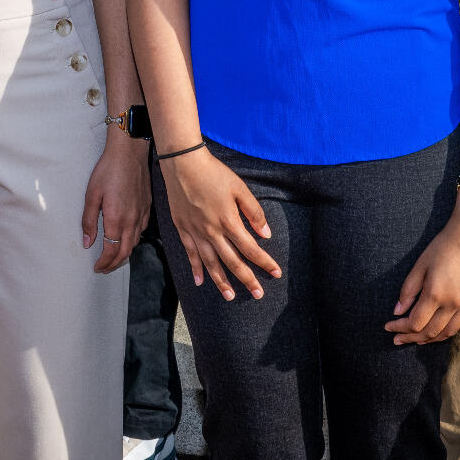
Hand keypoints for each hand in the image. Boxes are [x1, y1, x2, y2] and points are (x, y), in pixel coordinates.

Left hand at [82, 131, 151, 272]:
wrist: (130, 153)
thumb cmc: (108, 170)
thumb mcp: (92, 194)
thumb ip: (89, 221)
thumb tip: (87, 243)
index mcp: (116, 219)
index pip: (111, 251)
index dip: (104, 263)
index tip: (96, 268)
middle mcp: (132, 221)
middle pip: (125, 252)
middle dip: (114, 264)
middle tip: (104, 269)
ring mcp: (141, 215)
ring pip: (134, 243)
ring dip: (124, 254)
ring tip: (113, 258)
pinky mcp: (147, 208)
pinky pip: (140, 232)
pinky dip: (132, 241)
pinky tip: (126, 239)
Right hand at [158, 148, 280, 302]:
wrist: (183, 163)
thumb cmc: (214, 173)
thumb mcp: (240, 188)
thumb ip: (254, 212)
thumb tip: (266, 234)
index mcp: (229, 221)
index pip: (251, 248)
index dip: (264, 262)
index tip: (276, 274)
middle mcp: (212, 231)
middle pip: (232, 261)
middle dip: (247, 279)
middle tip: (258, 294)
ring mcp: (196, 232)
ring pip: (211, 263)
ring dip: (221, 281)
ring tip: (230, 297)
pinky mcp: (182, 228)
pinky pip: (190, 253)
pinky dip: (195, 269)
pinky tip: (199, 282)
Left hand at [386, 198, 459, 344]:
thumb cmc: (444, 246)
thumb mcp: (420, 265)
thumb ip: (408, 290)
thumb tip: (397, 311)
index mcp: (436, 294)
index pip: (415, 323)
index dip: (400, 328)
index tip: (389, 327)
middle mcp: (454, 304)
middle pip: (430, 332)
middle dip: (411, 338)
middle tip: (398, 339)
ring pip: (448, 333)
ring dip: (431, 339)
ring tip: (417, 338)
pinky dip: (450, 331)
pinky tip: (441, 330)